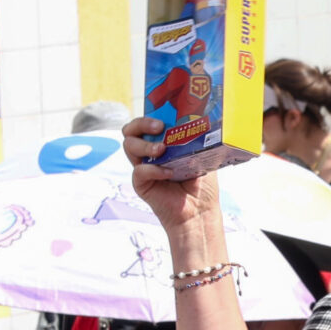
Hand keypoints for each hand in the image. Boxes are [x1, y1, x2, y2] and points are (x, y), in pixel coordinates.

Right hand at [123, 115, 219, 232]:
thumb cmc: (201, 186)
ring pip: (128, 146)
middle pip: (130, 131)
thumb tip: (198, 124)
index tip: (163, 119)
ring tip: (162, 150)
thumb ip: (195, 142)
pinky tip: (168, 173)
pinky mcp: (141, 184)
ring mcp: (143, 167)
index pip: (145, 124)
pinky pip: (139, 171)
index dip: (148, 118)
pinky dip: (153, 169)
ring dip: (145, 145)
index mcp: (160, 144)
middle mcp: (148, 154)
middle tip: (159, 128)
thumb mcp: (202, 158)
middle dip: (141, 125)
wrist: (200, 211)